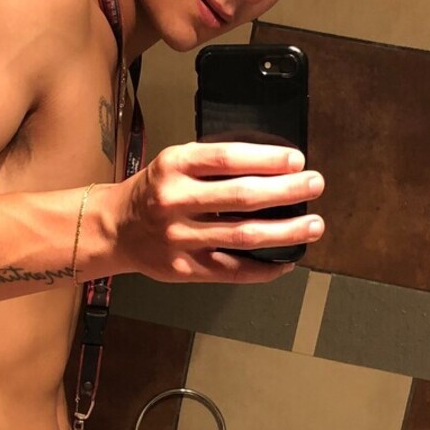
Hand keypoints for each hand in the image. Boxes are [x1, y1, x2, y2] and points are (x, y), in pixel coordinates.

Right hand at [113, 142, 323, 281]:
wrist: (114, 228)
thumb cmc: (153, 192)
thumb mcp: (174, 164)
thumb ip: (212, 165)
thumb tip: (272, 168)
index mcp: (174, 166)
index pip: (228, 158)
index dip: (267, 159)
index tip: (297, 161)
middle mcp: (174, 201)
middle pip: (242, 197)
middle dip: (286, 191)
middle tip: (315, 185)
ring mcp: (179, 238)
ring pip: (243, 236)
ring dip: (285, 232)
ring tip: (313, 226)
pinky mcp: (184, 268)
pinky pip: (232, 271)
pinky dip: (264, 268)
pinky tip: (286, 261)